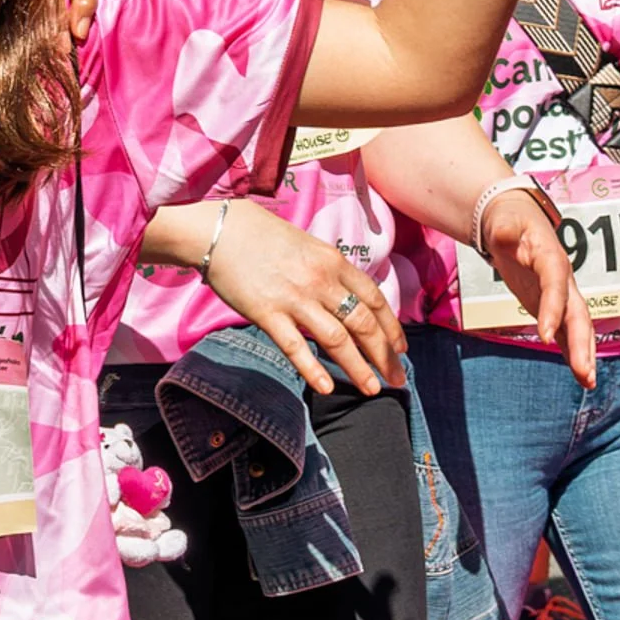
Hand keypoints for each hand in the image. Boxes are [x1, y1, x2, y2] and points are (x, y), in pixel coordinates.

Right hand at [197, 202, 403, 393]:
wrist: (219, 230)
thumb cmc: (260, 234)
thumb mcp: (306, 244)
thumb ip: (327, 269)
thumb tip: (345, 294)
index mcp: (333, 262)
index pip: (374, 300)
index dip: (391, 328)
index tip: (400, 349)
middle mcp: (321, 281)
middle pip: (363, 324)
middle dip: (384, 356)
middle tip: (397, 379)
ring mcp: (294, 298)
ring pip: (336, 340)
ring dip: (358, 368)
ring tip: (372, 389)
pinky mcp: (266, 313)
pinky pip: (295, 346)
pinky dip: (313, 369)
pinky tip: (327, 388)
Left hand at [478, 190, 595, 387]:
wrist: (516, 221)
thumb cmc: (509, 220)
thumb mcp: (503, 221)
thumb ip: (503, 229)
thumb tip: (501, 234)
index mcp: (552, 258)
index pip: (555, 286)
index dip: (553, 309)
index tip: (544, 336)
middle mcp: (564, 280)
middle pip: (578, 314)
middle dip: (581, 344)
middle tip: (584, 373)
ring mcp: (562, 295)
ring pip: (578, 327)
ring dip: (583, 354)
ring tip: (588, 382)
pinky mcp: (554, 305)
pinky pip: (566, 331)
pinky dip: (573, 351)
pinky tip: (580, 375)